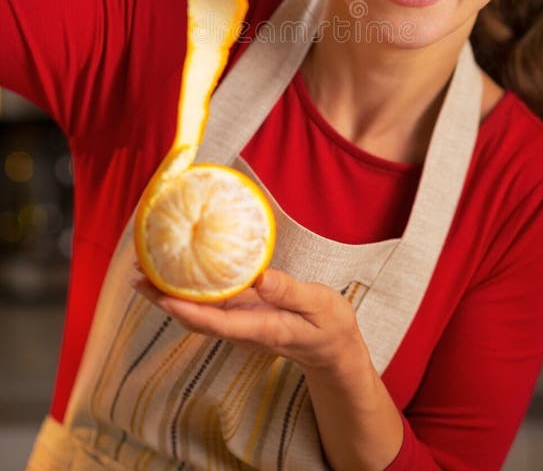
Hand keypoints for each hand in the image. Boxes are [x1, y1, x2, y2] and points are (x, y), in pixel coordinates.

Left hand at [134, 267, 362, 377]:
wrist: (332, 349)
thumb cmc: (327, 326)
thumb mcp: (318, 306)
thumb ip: (290, 292)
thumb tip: (261, 277)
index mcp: (260, 328)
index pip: (215, 323)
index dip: (185, 309)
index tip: (160, 293)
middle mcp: (242, 329)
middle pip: (194, 318)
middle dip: (163, 298)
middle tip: (137, 272)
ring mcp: (239, 324)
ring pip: (196, 311)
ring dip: (168, 292)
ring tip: (145, 267)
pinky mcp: (241, 315)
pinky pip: (207, 304)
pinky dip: (187, 288)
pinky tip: (177, 270)